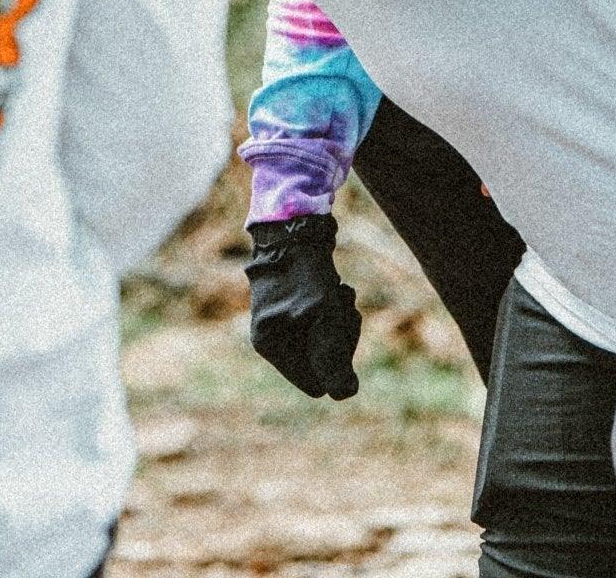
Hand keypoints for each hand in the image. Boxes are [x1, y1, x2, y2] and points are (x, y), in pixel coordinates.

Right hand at [245, 213, 360, 399]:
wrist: (293, 221)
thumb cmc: (305, 269)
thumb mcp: (323, 313)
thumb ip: (333, 355)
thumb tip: (345, 394)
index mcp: (270, 345)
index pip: (315, 384)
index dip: (335, 365)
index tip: (339, 331)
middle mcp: (271, 337)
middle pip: (321, 363)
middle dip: (340, 338)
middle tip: (343, 305)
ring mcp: (281, 320)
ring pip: (324, 341)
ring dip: (340, 320)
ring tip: (339, 291)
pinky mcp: (291, 304)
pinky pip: (320, 323)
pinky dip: (333, 309)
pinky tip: (334, 286)